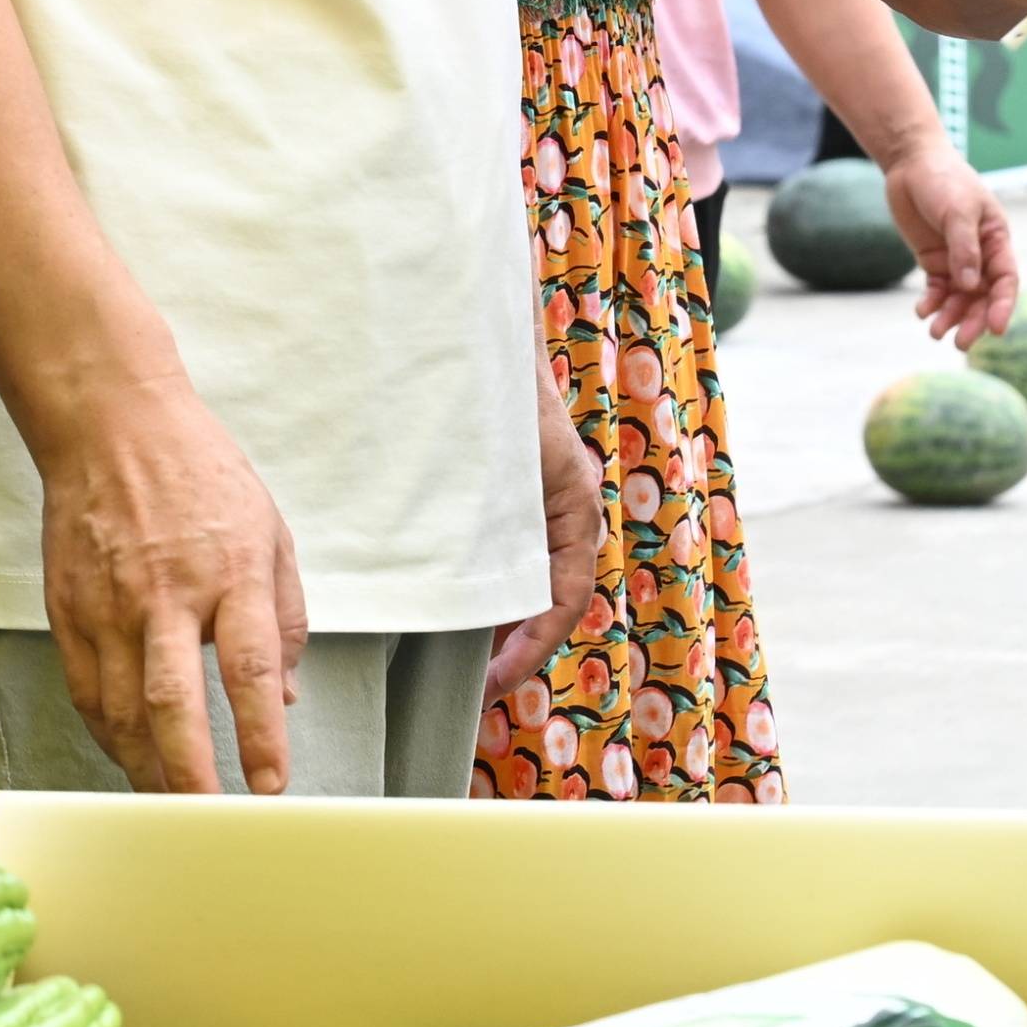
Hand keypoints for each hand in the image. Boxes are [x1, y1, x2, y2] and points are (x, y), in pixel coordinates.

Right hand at [26, 370, 311, 794]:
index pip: (250, 672)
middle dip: (192, 776)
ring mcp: (110, 604)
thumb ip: (283, 616)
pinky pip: (87, 691)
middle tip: (207, 823)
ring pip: (124, 710)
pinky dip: (108, 735)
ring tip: (169, 805)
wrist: (111, 425)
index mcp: (231, 572)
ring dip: (147, 768)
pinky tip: (129, 757)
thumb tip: (287, 694)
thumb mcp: (269, 531)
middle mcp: (168, 593)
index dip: (261, 736)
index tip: (270, 786)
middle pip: (175, 704)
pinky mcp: (68, 609)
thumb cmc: (199, 474)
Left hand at [486, 352, 605, 714]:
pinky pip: (515, 558)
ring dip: (500, 620)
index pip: (563, 605)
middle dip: (512, 648)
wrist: (490, 338)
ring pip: (532, 582)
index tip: (489, 687)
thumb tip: (456, 595)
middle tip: (469, 688)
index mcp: (575, 513)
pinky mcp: (522, 500)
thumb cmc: (496, 398)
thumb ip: (483, 530)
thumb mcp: (492, 471)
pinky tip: (451, 605)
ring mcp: (548, 507)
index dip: (527, 654)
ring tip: (456, 660)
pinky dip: (490, 589)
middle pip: (550, 601)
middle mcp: (570, 515)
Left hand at [881, 137, 1017, 345]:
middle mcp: (981, 255)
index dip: (1002, 305)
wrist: (912, 163)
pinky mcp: (935, 261)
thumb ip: (964, 248)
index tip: (995, 328)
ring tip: (935, 332)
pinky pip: (937, 290)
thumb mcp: (958, 210)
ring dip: (951, 317)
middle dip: (973, 321)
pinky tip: (922, 311)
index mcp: (997, 240)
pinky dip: (932, 303)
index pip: (1006, 280)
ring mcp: (957, 260)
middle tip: (961, 344)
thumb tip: (971, 285)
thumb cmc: (944, 180)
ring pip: (960, 298)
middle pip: (983, 296)